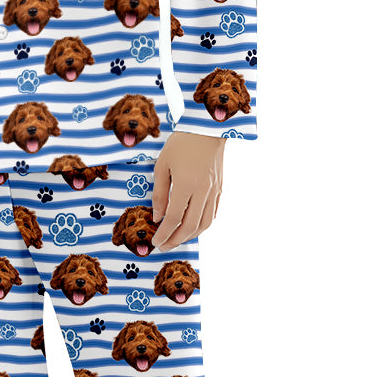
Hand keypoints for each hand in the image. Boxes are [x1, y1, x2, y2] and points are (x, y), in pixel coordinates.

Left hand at [151, 132, 224, 250]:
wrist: (207, 129)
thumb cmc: (181, 143)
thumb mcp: (162, 165)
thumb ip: (160, 193)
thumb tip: (157, 217)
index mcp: (186, 184)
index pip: (173, 218)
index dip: (164, 234)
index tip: (156, 242)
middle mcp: (202, 191)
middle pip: (190, 226)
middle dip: (176, 240)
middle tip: (164, 246)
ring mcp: (213, 191)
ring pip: (204, 223)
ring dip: (190, 236)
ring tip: (177, 239)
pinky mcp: (220, 189)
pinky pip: (212, 213)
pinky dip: (202, 224)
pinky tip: (192, 226)